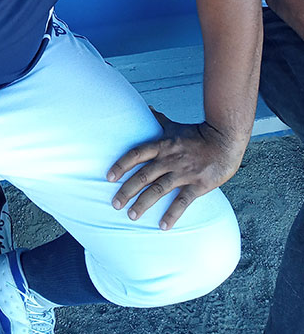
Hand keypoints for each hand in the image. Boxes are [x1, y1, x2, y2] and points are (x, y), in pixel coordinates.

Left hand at [106, 109, 245, 229]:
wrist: (225, 140)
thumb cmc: (198, 134)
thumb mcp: (175, 127)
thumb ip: (159, 120)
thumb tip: (148, 108)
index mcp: (162, 145)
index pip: (136, 154)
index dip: (121, 165)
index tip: (109, 177)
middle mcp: (169, 159)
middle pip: (143, 176)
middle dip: (127, 190)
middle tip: (114, 204)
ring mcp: (183, 172)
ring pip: (158, 189)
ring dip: (143, 203)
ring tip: (131, 215)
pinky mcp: (198, 184)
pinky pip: (182, 201)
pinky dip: (172, 214)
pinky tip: (163, 226)